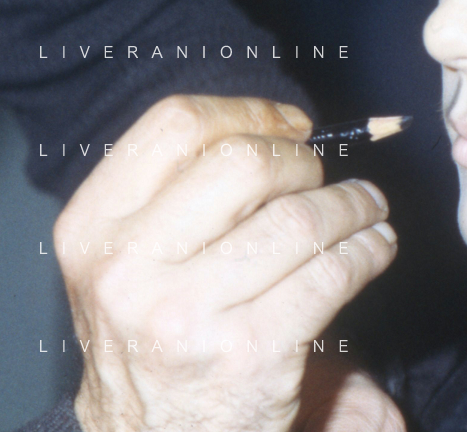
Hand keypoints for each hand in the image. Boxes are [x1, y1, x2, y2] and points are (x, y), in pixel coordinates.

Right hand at [54, 95, 398, 431]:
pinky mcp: (249, 355)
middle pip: (245, 162)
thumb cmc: (151, 341)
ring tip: (366, 208)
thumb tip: (279, 128)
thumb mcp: (126, 262)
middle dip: (303, 162)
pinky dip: (368, 250)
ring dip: (351, 205)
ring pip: (299, 219)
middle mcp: (128, 269)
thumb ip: (177, 193)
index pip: (176, 125)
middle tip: (322, 179)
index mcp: (92, 229)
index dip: (249, 111)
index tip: (291, 125)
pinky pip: (330, 275)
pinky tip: (374, 247)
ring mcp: (187, 315)